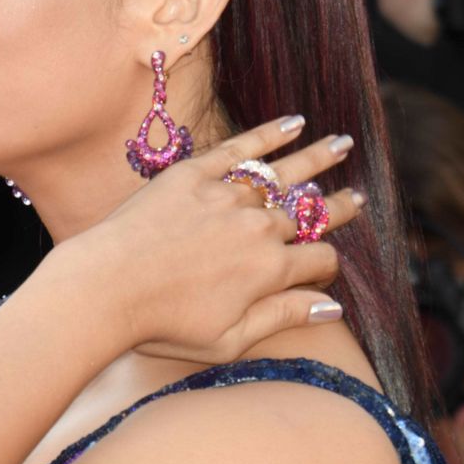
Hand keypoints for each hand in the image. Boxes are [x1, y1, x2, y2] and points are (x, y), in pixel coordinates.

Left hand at [85, 117, 362, 362]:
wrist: (105, 288)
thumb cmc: (162, 325)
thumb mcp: (229, 340)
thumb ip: (283, 317)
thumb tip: (332, 307)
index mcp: (270, 271)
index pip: (319, 261)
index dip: (326, 268)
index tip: (323, 272)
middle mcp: (258, 228)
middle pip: (309, 214)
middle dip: (336, 209)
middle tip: (357, 200)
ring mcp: (227, 196)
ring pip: (284, 174)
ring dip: (316, 160)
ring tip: (342, 146)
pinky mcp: (195, 174)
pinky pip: (241, 148)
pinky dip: (270, 134)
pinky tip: (294, 123)